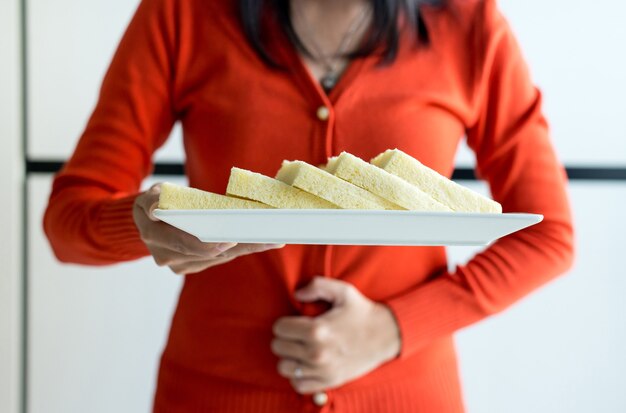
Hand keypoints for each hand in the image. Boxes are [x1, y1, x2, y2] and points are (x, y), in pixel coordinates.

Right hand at [133, 184, 283, 273]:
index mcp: (155, 236)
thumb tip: (156, 209)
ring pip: (220, 257)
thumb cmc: (157, 200)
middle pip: (210, 253)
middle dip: (239, 246)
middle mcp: (167, 255)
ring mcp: (181, 264)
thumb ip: (155, 199)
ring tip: (273, 239)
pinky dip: (242, 249)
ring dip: (247, 247)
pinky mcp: (194, 265)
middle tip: (266, 239)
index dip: (207, 244)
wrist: (149, 220)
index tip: (229, 241)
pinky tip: (264, 242)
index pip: (184, 243)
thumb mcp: (153, 194)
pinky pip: (221, 258)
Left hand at [271, 277, 400, 393]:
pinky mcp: (328, 381)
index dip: (284, 323)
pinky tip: (305, 365)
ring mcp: (322, 370)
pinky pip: (298, 385)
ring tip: (299, 350)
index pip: (279, 329)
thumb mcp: (343, 291)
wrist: (386, 335)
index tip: (294, 322)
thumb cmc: (362, 312)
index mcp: (317, 329)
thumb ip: (317, 286)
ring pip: (284, 367)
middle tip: (296, 335)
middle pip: (278, 347)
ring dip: (288, 357)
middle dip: (285, 339)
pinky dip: (298, 376)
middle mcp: (317, 352)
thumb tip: (297, 294)